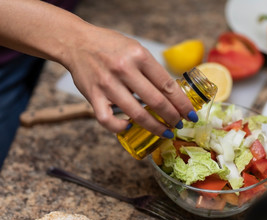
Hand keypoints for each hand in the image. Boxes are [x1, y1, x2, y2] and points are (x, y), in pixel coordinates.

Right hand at [62, 27, 194, 135]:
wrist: (76, 42)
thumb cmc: (109, 45)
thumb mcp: (135, 48)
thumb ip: (150, 69)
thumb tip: (170, 92)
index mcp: (139, 55)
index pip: (167, 84)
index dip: (182, 103)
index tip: (190, 113)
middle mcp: (124, 69)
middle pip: (156, 101)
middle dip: (172, 117)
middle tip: (179, 124)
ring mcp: (107, 84)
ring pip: (136, 114)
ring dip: (155, 127)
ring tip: (165, 131)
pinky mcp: (93, 96)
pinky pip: (108, 120)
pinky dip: (120, 128)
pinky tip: (128, 127)